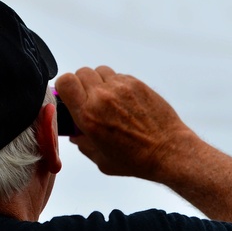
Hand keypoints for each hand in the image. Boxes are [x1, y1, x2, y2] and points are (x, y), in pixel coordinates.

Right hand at [54, 66, 194, 178]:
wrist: (168, 151)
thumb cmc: (136, 159)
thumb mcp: (101, 159)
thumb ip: (83, 144)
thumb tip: (75, 135)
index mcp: (88, 116)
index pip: (65, 82)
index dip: (64, 87)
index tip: (68, 95)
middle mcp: (102, 98)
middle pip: (81, 73)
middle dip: (81, 84)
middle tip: (88, 98)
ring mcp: (121, 88)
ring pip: (100, 71)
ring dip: (99, 82)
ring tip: (106, 98)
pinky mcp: (137, 84)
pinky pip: (118, 76)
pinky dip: (116, 85)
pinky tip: (124, 101)